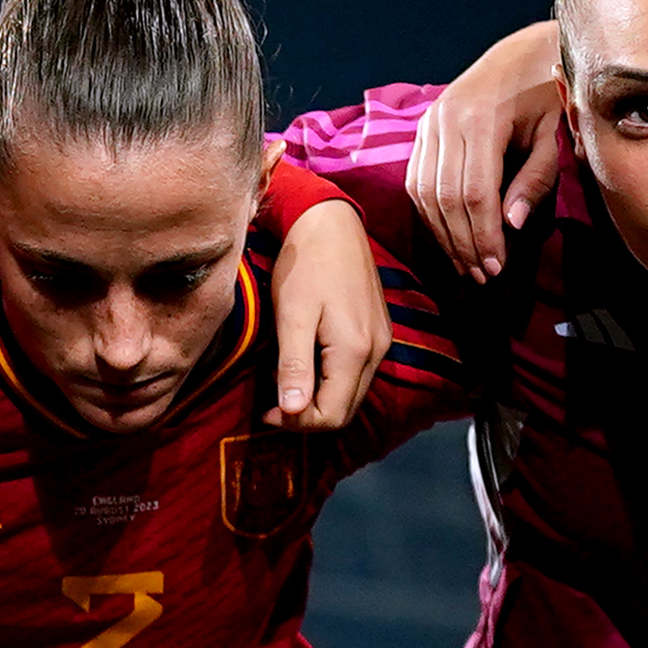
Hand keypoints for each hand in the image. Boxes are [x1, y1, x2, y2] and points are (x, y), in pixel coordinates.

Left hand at [268, 198, 385, 429]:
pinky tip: (305, 362)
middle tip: (271, 405)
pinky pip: (356, 374)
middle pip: (345, 411)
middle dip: (307, 417)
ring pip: (351, 394)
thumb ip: (294, 366)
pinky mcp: (378, 332)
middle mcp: (377, 352)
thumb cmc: (305, 265)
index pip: (331, 416)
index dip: (296, 423)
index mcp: (355, 351)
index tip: (265, 412)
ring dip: (318, 399)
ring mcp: (381, 342)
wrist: (331, 223)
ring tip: (284, 381)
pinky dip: (330, 381)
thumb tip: (292, 412)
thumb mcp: (292, 317)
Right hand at [400, 17, 566, 274]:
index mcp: (482, 119)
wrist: (522, 53)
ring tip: (464, 262)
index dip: (484, 235)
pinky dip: (429, 212)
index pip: (475, 193)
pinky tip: (448, 234)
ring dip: (443, 233)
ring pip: (425, 193)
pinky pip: (417, 179)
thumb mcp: (552, 135)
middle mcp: (447, 120)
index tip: (497, 267)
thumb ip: (535, 178)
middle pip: (446, 198)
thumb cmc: (547, 94)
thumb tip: (510, 225)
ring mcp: (430, 123)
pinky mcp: (423, 128)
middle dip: (462, 242)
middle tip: (480, 275)